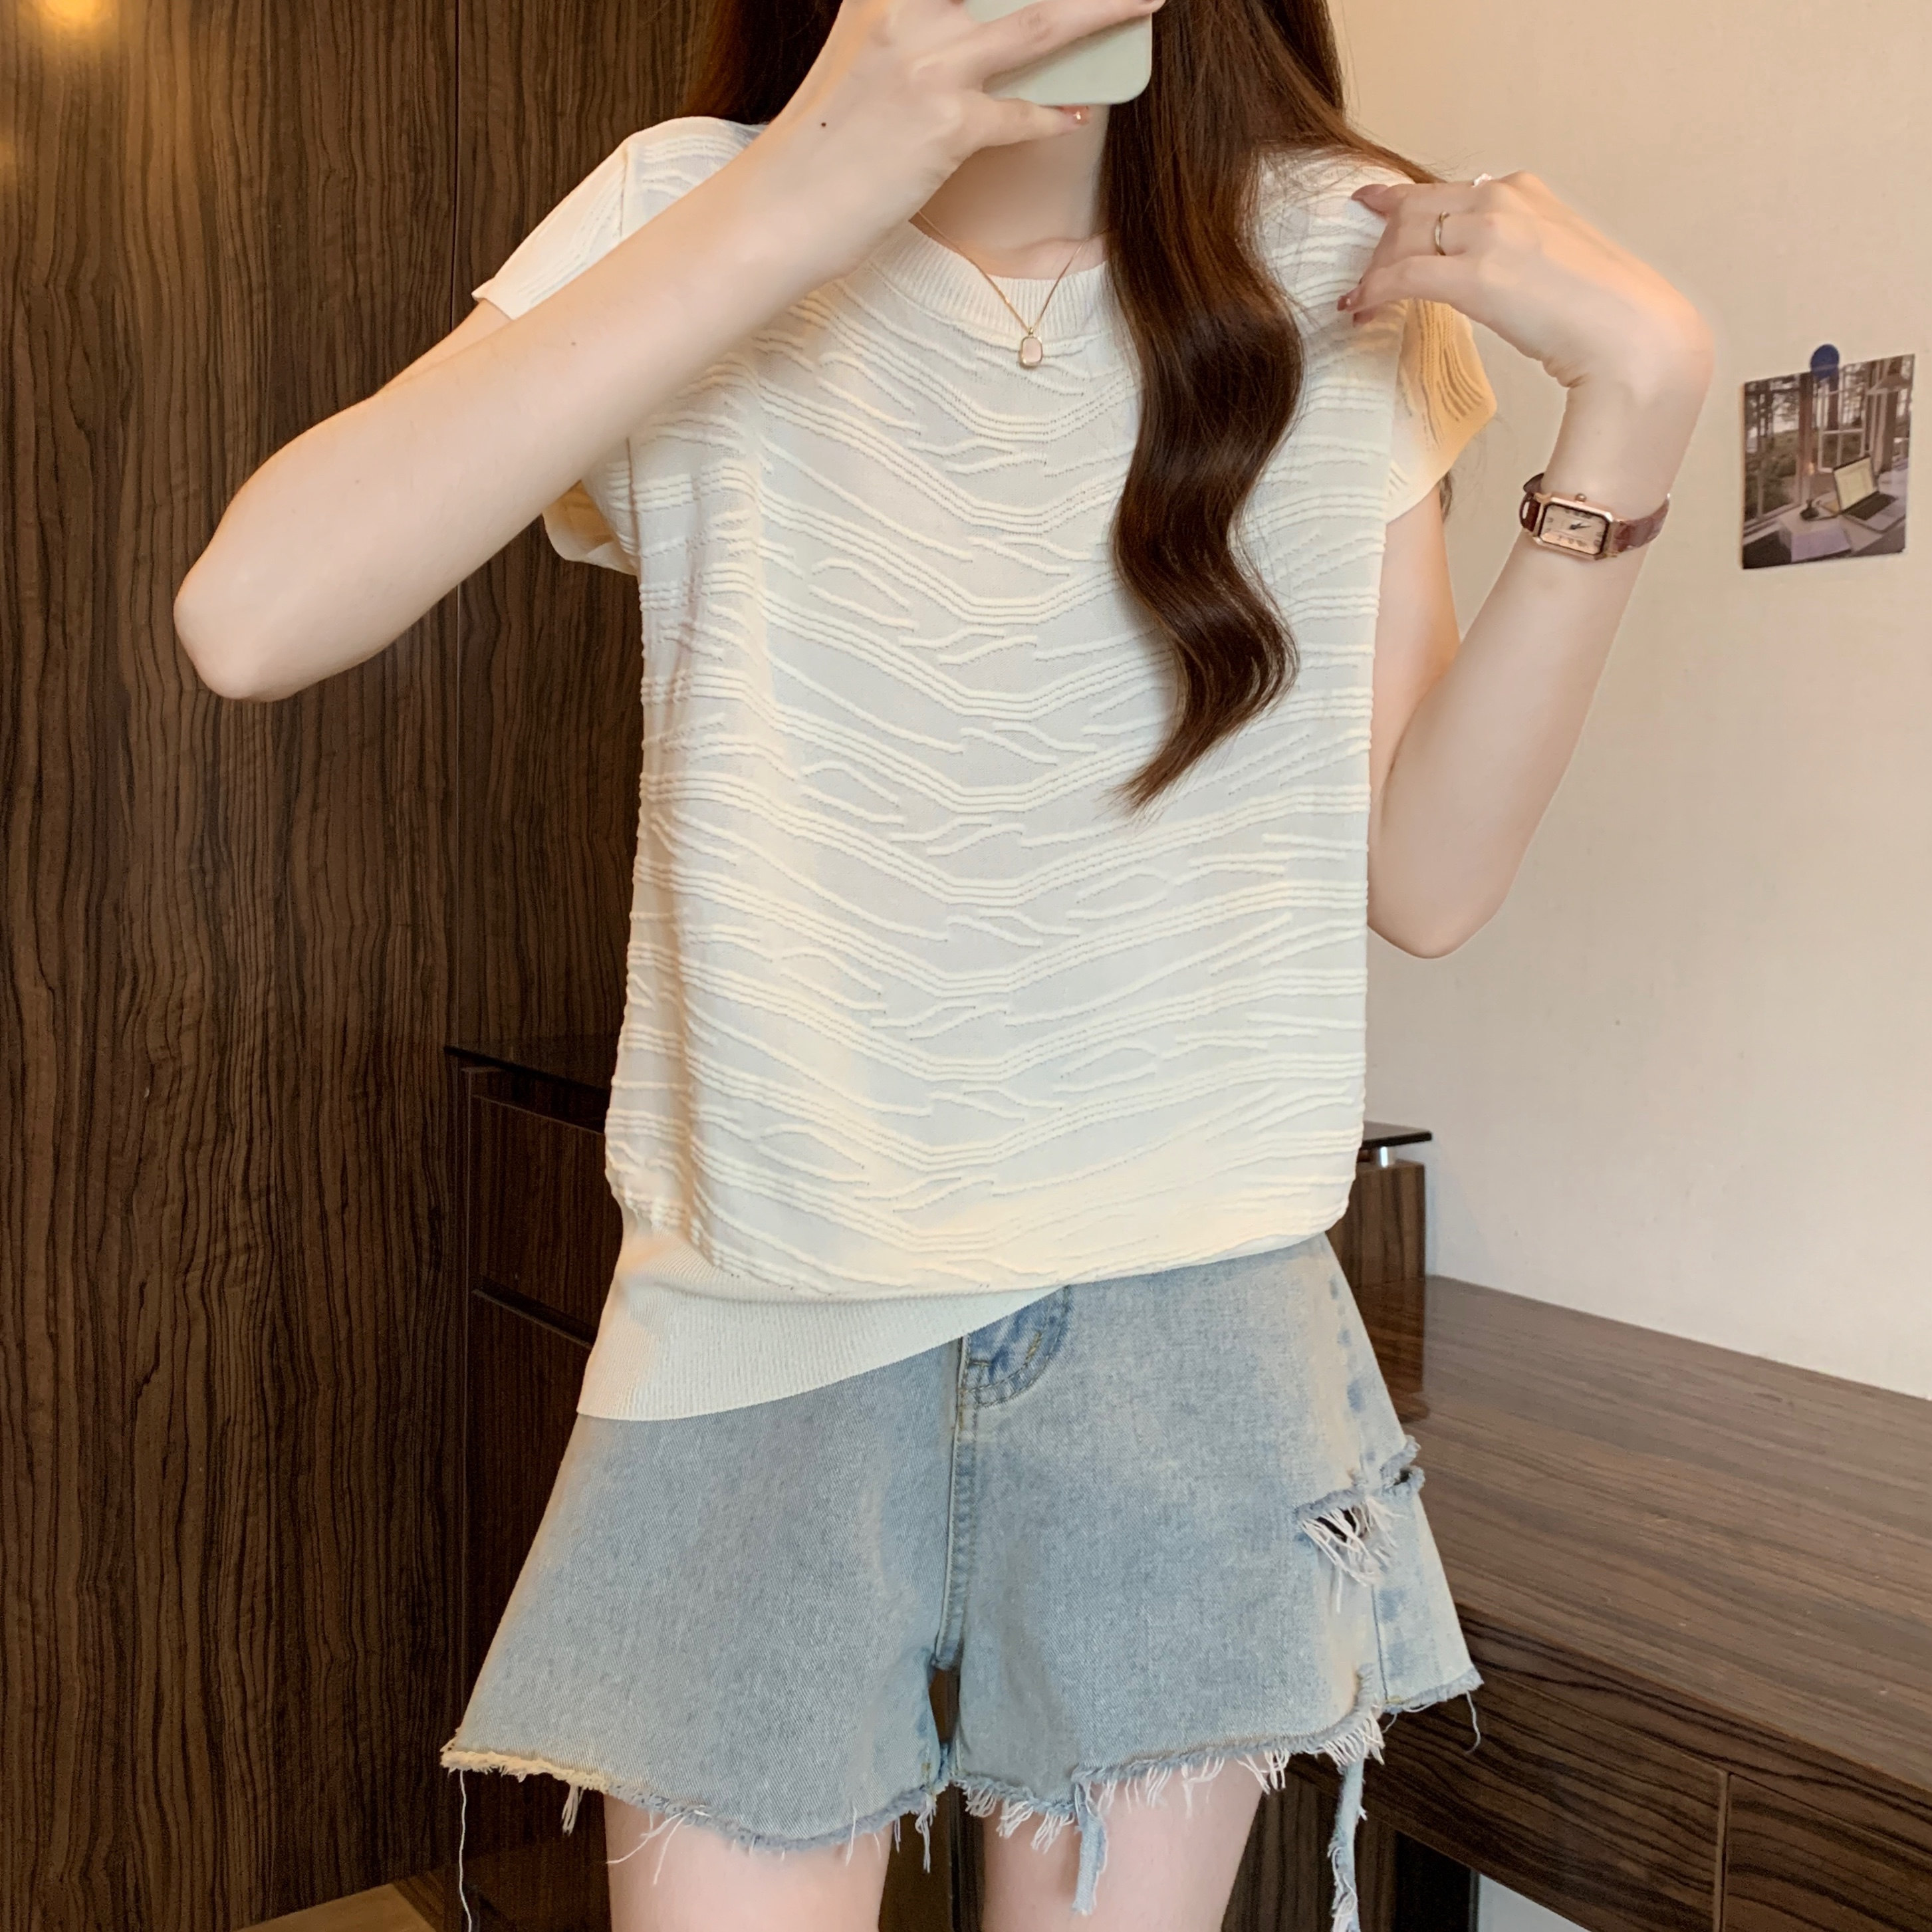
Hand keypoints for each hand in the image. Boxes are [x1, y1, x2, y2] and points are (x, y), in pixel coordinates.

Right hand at [738, 0, 1162, 285]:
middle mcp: (906, 13)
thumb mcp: (864, 56)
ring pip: (1040, 26)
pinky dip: (1050, 116)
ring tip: (1145, 1)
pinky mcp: (945, 126)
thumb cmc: (826, 141)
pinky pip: (1022, 114)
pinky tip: (1071, 115)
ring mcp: (928, 68)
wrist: (781, 211)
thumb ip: (917, 25)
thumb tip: (986, 21)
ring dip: (1104, 10)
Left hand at [1340, 174, 1711, 406]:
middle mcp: (1502, 199)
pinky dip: (1373, 292)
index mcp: (1523, 191)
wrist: (1631, 333)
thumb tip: (1488, 268)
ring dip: (1375, 272)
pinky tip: (1360, 308)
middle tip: (1366, 279)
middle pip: (1414, 209)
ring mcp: (1487, 234)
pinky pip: (1402, 276)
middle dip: (1382, 245)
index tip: (1371, 202)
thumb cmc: (1602, 309)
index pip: (1445, 190)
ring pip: (1402, 239)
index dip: (1399, 202)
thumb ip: (1517, 248)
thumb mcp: (1556, 256)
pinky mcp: (1474, 276)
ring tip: (1362, 301)